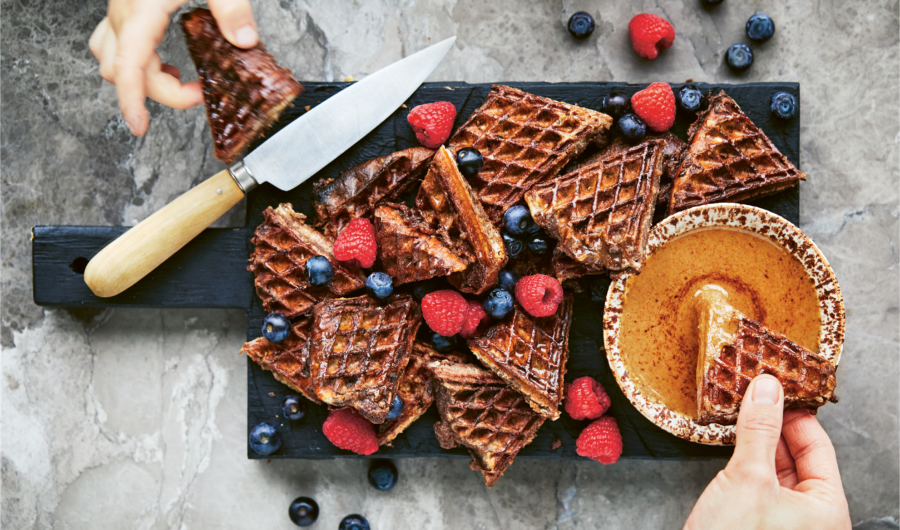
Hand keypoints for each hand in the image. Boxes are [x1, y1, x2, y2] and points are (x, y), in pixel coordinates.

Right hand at [89, 0, 257, 135]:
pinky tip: (165, 56)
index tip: (139, 127)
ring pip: (110, 55)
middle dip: (158, 92)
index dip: (130, 102)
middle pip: (123, 70)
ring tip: (177, 80)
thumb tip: (244, 42)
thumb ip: (232, 9)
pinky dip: (135, 57)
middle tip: (199, 92)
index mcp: (141, 8)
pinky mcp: (126, 1)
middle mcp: (123, 9)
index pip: (127, 67)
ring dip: (139, 76)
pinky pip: (116, 38)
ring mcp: (120, 5)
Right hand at [684, 375, 850, 529]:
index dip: (794, 412)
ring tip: (738, 416)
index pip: (818, 446)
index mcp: (827, 510)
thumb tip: (768, 389)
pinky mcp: (759, 526)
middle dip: (773, 425)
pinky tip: (731, 447)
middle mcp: (813, 520)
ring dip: (757, 443)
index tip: (773, 387)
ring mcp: (786, 525)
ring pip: (776, 471)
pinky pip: (760, 486)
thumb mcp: (747, 478)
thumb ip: (758, 430)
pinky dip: (747, 463)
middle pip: (798, 457)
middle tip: (752, 396)